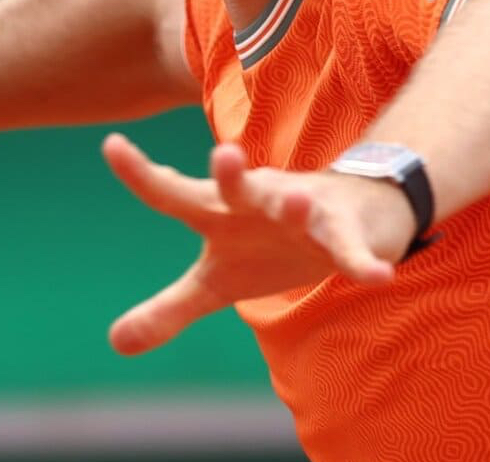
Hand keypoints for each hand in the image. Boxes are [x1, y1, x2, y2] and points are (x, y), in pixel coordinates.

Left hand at [101, 133, 415, 355]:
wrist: (348, 213)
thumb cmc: (269, 244)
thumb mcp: (216, 281)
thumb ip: (168, 308)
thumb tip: (114, 343)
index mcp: (218, 212)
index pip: (174, 192)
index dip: (142, 173)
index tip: (111, 145)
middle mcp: (258, 202)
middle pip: (240, 187)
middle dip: (233, 173)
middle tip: (223, 153)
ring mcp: (306, 213)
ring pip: (301, 206)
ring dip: (299, 205)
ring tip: (299, 201)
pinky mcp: (347, 233)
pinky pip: (355, 249)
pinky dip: (365, 261)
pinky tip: (379, 276)